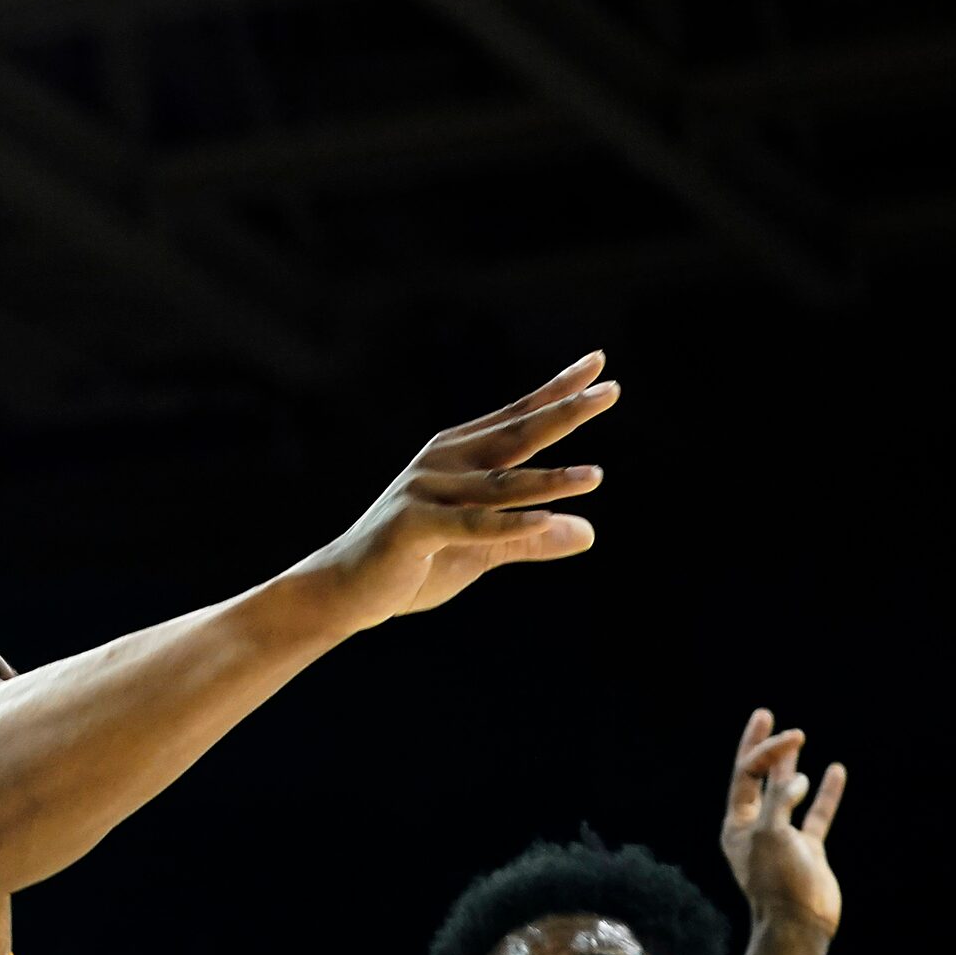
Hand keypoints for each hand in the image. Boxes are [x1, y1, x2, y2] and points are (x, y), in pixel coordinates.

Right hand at [295, 352, 615, 633]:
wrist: (344, 590)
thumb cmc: (410, 563)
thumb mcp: (481, 550)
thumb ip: (530, 539)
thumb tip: (588, 533)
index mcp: (455, 456)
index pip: (515, 417)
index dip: (556, 392)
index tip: (597, 363)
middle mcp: (441, 463)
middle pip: (514, 435)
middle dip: (564, 413)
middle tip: (611, 392)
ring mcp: (424, 491)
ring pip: (500, 485)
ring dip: (549, 480)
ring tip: (596, 476)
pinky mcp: (412, 526)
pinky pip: (470, 525)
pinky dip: (509, 524)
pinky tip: (546, 520)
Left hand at [721, 708, 844, 935]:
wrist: (800, 925)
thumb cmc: (778, 883)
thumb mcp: (771, 836)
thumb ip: (778, 802)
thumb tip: (793, 777)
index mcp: (737, 823)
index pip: (746, 774)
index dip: (766, 752)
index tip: (790, 739)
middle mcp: (756, 826)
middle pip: (756, 777)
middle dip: (762, 747)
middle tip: (765, 715)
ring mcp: (783, 837)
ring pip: (786, 792)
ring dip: (790, 765)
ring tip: (797, 737)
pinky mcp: (808, 849)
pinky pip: (818, 814)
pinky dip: (827, 793)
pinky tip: (835, 771)